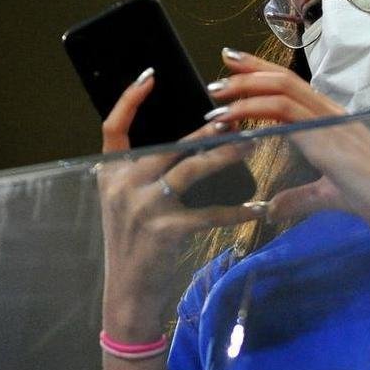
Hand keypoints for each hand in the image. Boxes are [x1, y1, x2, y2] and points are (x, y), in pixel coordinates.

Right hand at [97, 70, 261, 340]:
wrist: (127, 294)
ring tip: (251, 146)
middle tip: (235, 117)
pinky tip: (259, 208)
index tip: (151, 74)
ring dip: (225, 156)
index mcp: (111, 174)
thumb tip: (186, 141)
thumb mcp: (125, 204)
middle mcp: (122, 186)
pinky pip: (209, 213)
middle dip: (204, 130)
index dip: (129, 98)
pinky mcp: (165, 231)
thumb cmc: (134, 245)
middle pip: (168, 145)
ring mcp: (142, 208)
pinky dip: (237, 211)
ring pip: (190, 169)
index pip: (113, 126)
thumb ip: (142, 173)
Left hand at [206, 49, 369, 235]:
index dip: (260, 72)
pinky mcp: (329, 139)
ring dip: (245, 93)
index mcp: (331, 119)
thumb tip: (271, 208)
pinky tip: (237, 120)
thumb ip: (298, 198)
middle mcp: (330, 113)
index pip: (291, 85)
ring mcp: (331, 123)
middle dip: (246, 75)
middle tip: (214, 81)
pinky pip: (289, 116)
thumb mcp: (326, 196)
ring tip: (216, 100)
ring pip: (282, 92)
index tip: (232, 67)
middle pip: (283, 79)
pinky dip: (258, 113)